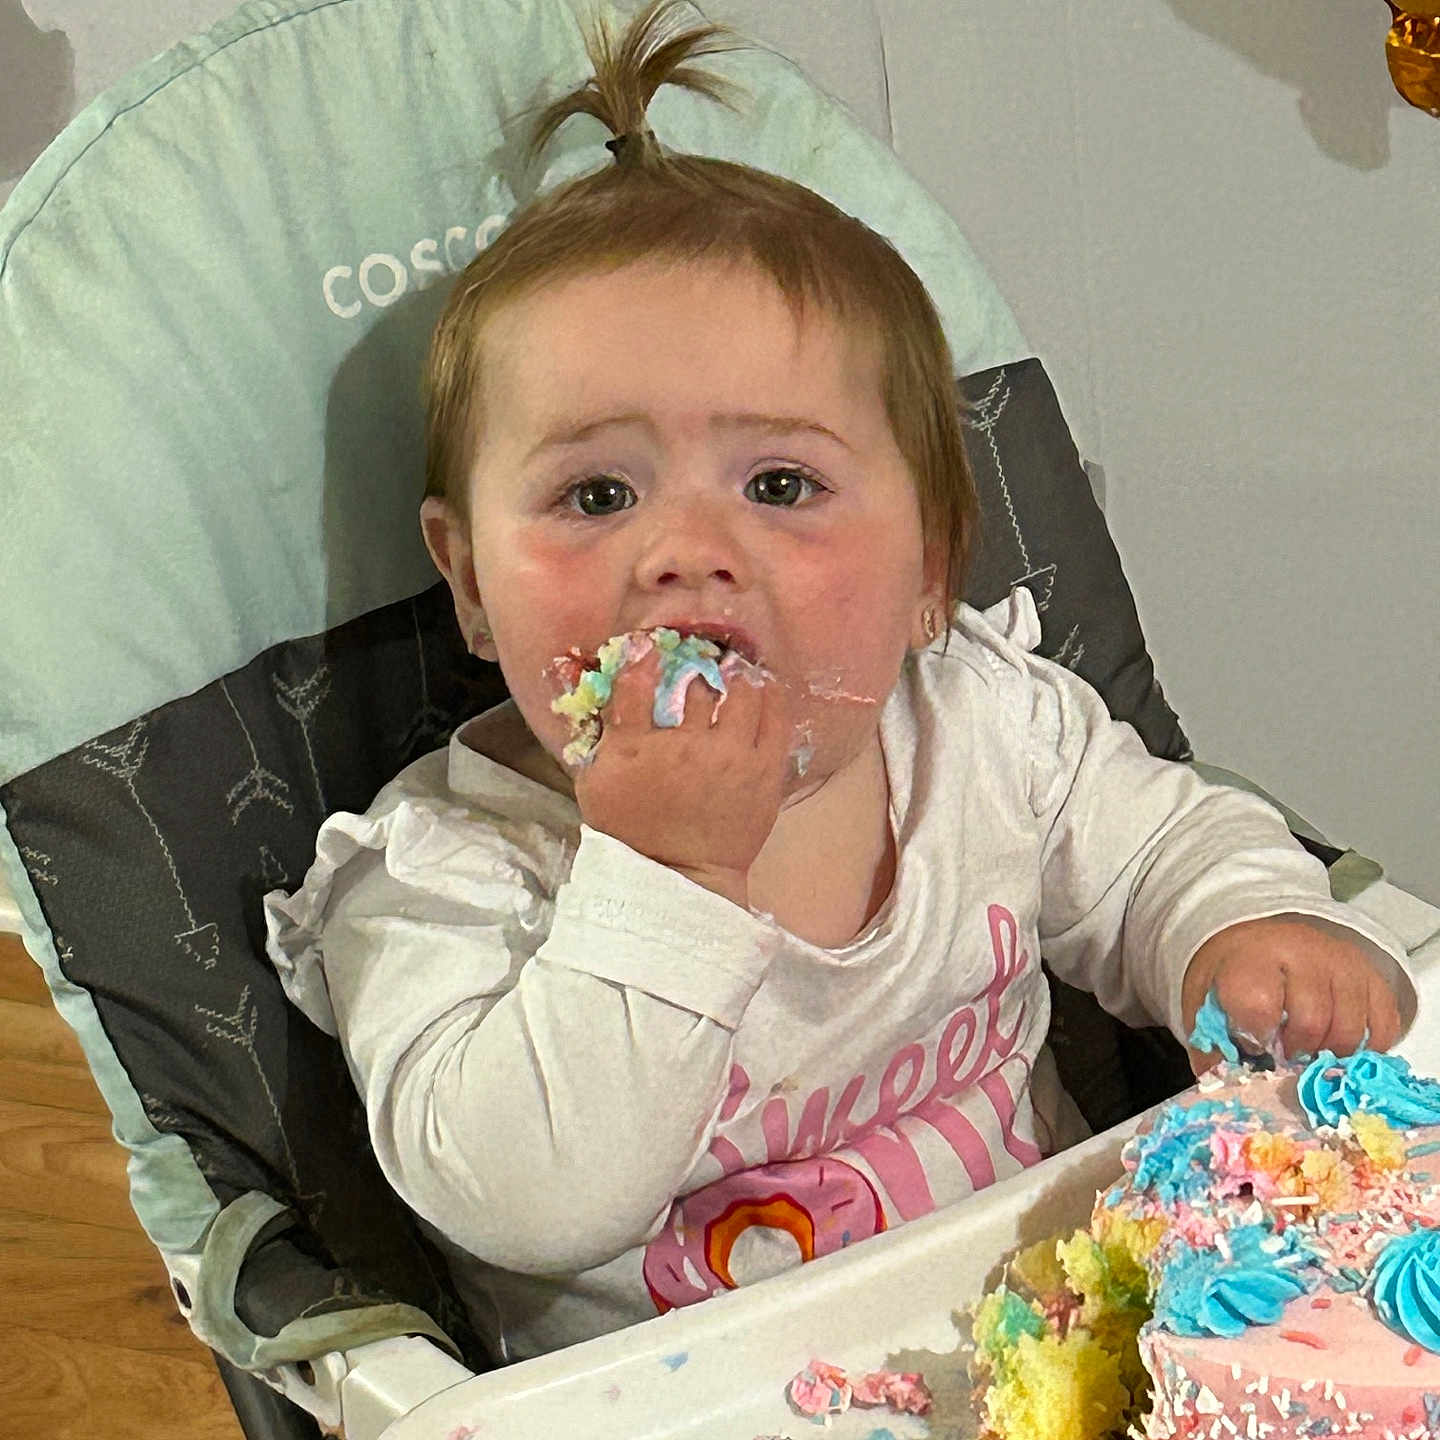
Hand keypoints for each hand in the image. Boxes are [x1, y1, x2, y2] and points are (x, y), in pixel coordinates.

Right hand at [570, 646, 791, 905]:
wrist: (678, 878)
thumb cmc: (630, 833)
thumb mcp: (594, 784)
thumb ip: (599, 736)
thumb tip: (600, 690)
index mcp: (636, 750)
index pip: (635, 683)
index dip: (642, 656)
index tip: (648, 645)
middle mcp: (685, 748)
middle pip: (696, 684)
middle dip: (698, 665)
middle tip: (702, 658)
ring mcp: (730, 759)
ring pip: (742, 693)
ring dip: (738, 675)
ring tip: (736, 670)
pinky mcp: (764, 772)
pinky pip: (776, 718)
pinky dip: (771, 695)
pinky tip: (764, 688)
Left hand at [1180, 915, 1401, 1074]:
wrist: (1263, 941)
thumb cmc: (1236, 976)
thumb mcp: (1206, 998)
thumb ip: (1209, 1041)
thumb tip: (1217, 1081)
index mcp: (1253, 956)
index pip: (1258, 1003)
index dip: (1257, 1036)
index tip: (1253, 1046)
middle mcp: (1303, 953)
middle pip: (1312, 1021)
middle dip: (1297, 1052)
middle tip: (1285, 1056)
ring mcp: (1344, 964)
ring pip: (1350, 1029)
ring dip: (1330, 1054)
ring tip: (1310, 1051)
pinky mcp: (1374, 979)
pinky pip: (1382, 1029)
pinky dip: (1365, 1050)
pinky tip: (1339, 1047)